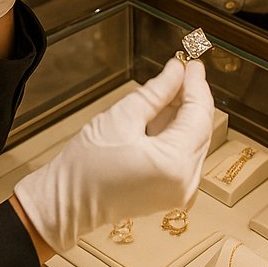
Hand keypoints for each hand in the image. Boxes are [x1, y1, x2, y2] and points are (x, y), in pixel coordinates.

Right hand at [13, 57, 213, 256]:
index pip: (199, 114)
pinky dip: (176, 132)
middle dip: (192, 97)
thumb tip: (177, 70)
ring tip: (169, 87)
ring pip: (194, 140)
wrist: (66, 203)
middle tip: (182, 70)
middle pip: (200, 127)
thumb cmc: (87, 165)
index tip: (192, 63)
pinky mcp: (173, 192)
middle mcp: (186, 182)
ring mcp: (181, 191)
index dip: (196, 84)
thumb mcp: (123, 116)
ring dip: (184, 113)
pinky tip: (163, 112)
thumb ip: (157, 91)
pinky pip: (184, 154)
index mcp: (175, 164)